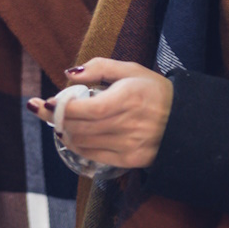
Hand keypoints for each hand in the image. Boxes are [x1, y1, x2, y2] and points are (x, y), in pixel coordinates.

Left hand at [26, 58, 173, 169]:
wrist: (186, 120)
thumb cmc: (155, 91)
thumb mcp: (131, 70)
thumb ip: (99, 67)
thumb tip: (69, 74)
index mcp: (128, 98)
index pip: (87, 109)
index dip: (62, 108)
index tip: (47, 101)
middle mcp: (128, 124)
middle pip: (80, 127)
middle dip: (55, 118)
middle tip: (42, 109)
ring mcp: (129, 145)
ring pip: (83, 143)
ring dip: (65, 131)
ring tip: (59, 120)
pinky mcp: (129, 160)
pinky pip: (93, 155)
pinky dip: (77, 145)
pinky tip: (72, 135)